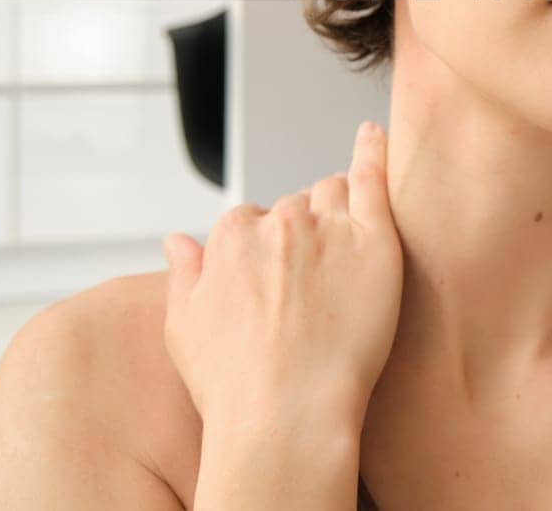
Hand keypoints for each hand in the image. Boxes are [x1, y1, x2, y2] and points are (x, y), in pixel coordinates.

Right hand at [161, 120, 403, 430]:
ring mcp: (328, 228)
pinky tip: (374, 136)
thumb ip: (184, 273)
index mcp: (231, 235)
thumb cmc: (234, 384)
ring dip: (334, 209)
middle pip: (295, 207)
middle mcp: (279, 221)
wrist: (286, 416)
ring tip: (342, 248)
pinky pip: (373, 179)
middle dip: (300, 232)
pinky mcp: (375, 241)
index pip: (252, 222)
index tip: (275, 285)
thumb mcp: (184, 327)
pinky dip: (373, 152)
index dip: (265, 252)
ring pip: (332, 194)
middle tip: (311, 282)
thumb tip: (176, 241)